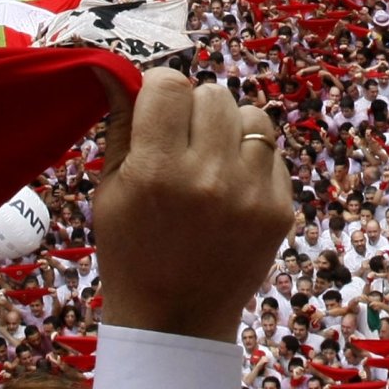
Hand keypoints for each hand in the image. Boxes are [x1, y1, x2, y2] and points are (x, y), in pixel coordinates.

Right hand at [92, 68, 293, 341]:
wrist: (175, 321)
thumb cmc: (131, 250)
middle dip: (194, 110)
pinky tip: (231, 187)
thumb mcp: (109, 190)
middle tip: (182, 142)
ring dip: (228, 130)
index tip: (155, 114)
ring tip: (211, 162)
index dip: (158, 93)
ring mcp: (250, 194)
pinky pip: (273, 151)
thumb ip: (119, 124)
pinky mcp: (280, 209)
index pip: (169, 84)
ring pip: (250, 115)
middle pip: (212, 93)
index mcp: (157, 171)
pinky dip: (253, 160)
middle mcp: (208, 177)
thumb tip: (111, 67)